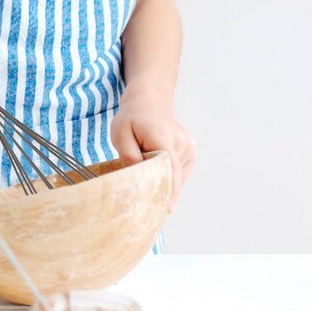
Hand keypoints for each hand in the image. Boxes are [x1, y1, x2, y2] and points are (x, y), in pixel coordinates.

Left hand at [110, 87, 195, 212]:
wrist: (149, 102)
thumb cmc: (132, 118)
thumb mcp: (120, 133)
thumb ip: (128, 155)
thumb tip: (140, 177)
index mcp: (162, 136)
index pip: (170, 168)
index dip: (170, 190)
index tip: (168, 209)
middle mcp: (180, 141)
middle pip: (173, 174)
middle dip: (161, 188)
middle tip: (147, 201)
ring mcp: (188, 145)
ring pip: (177, 174)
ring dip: (163, 177)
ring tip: (147, 162)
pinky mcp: (191, 150)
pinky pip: (181, 171)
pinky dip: (170, 174)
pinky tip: (159, 164)